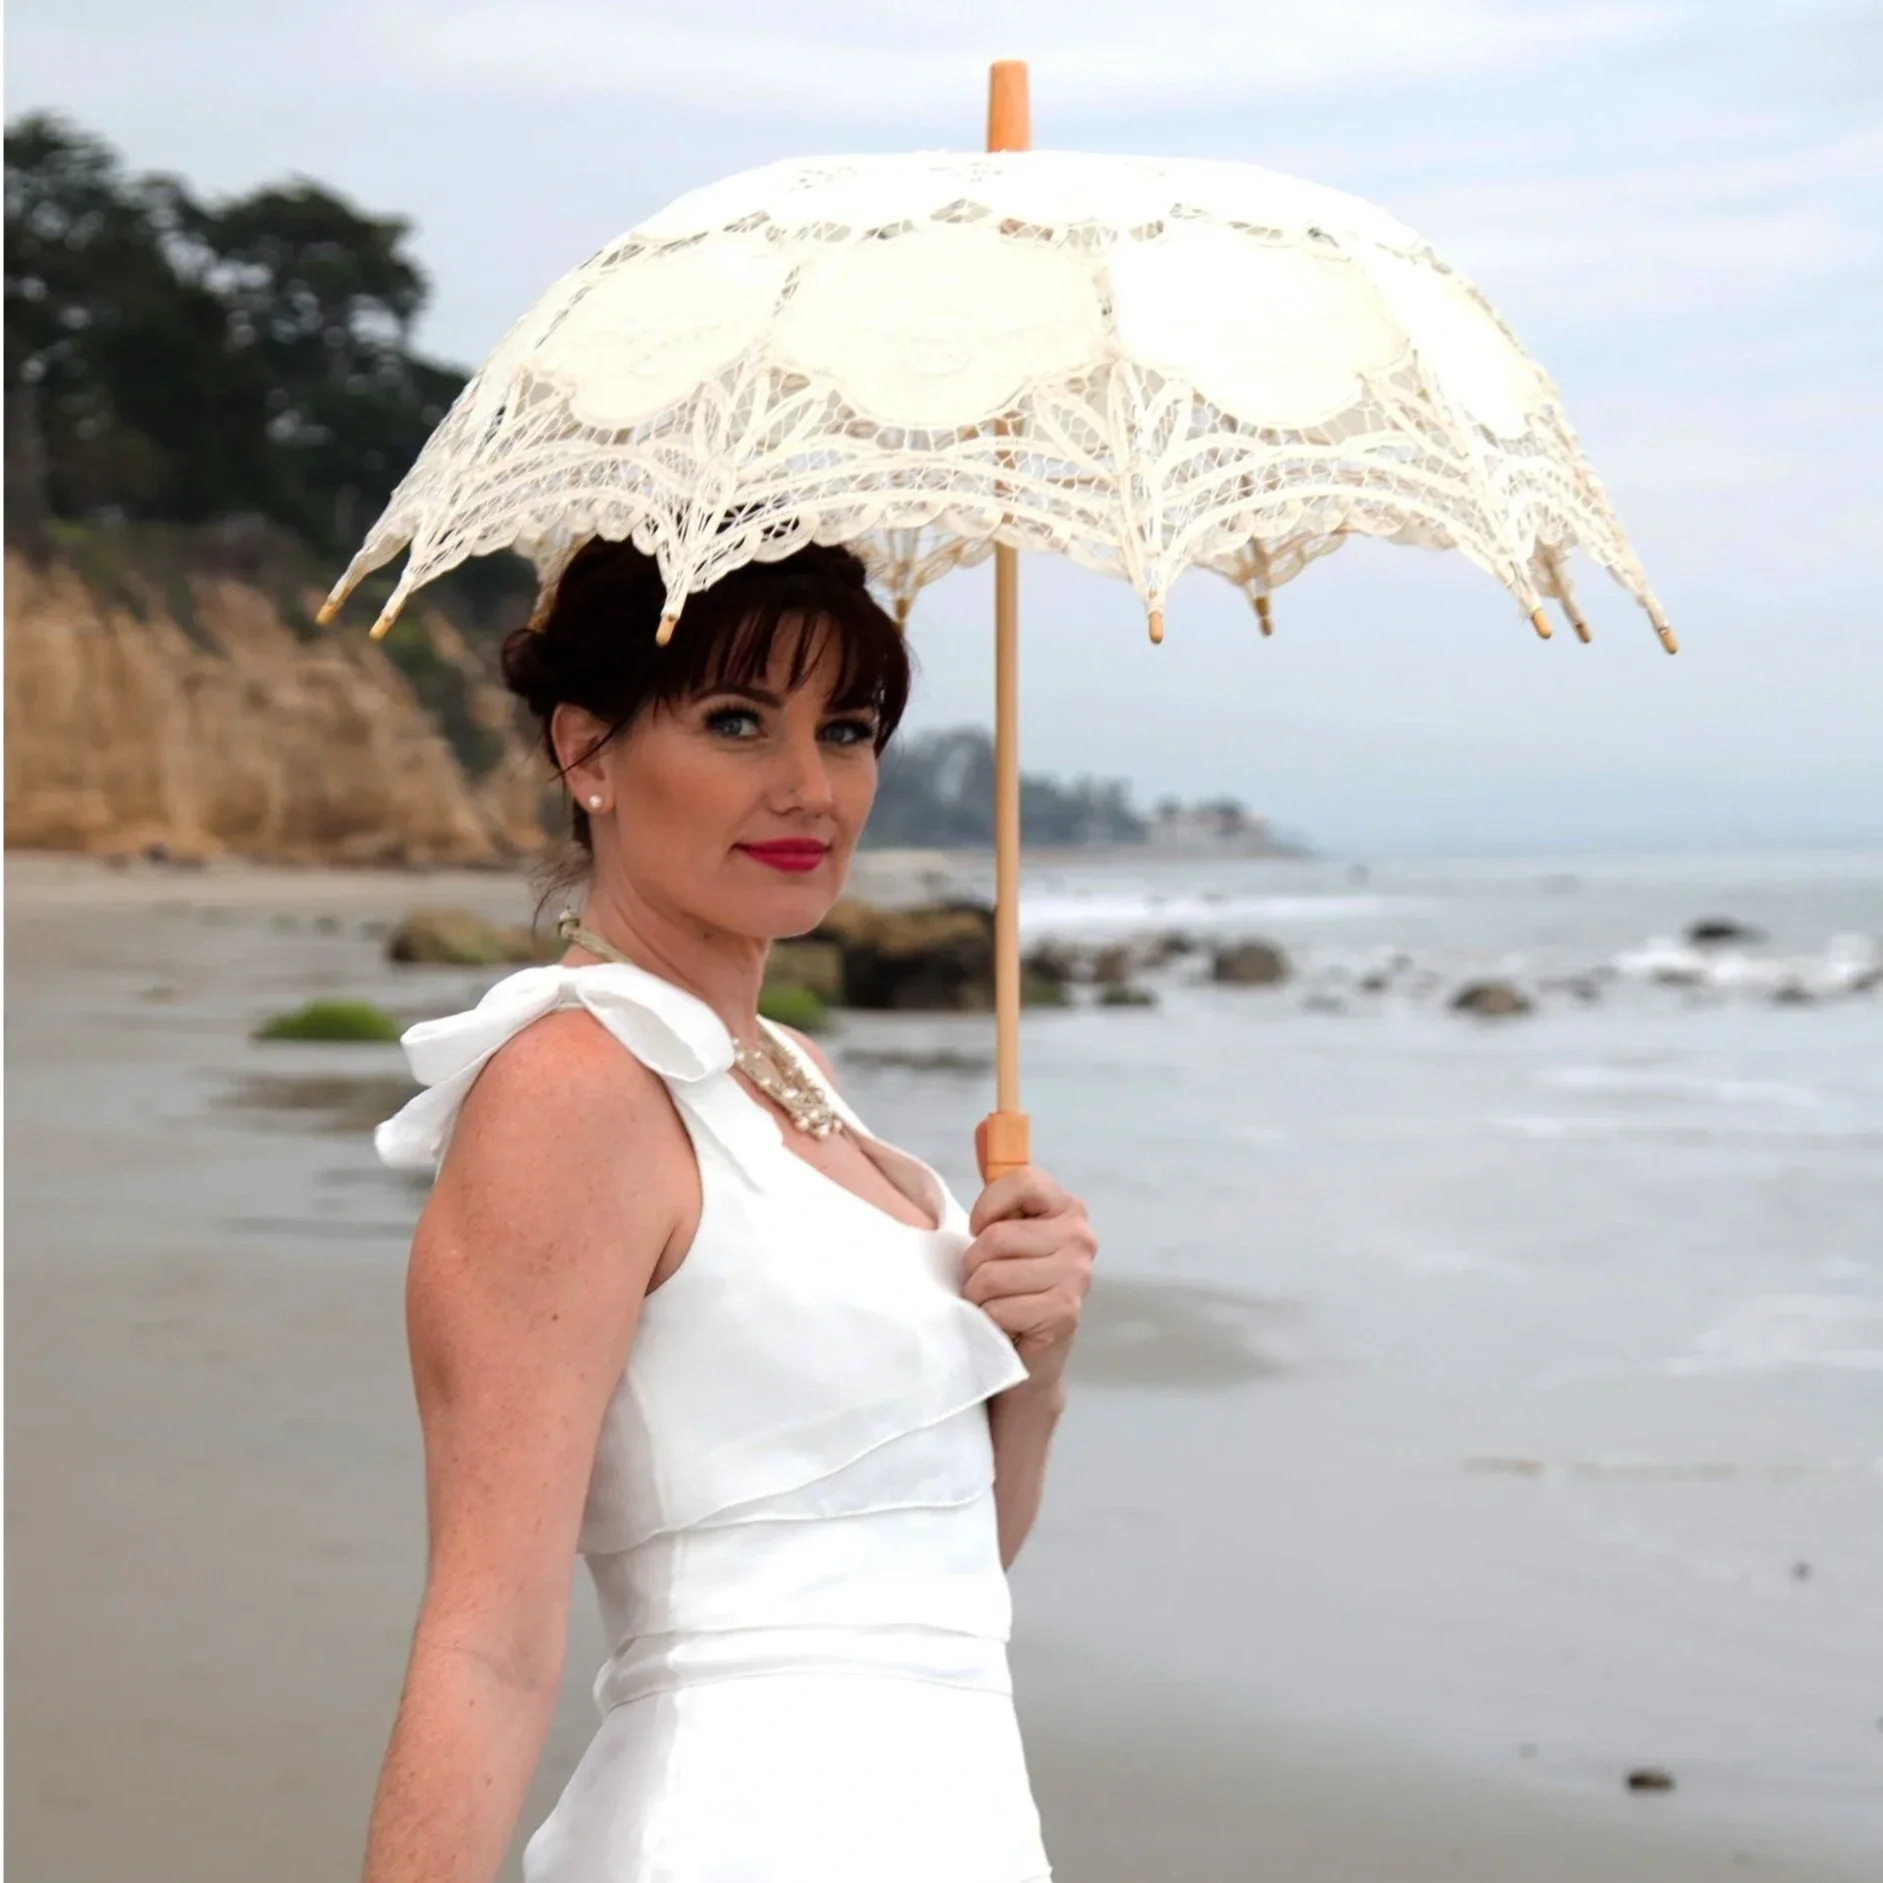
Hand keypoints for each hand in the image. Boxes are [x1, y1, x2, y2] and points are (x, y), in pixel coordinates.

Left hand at [960, 1164, 1095, 1390]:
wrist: (1028, 1354)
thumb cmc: (1010, 1286)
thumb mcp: (1003, 1231)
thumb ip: (998, 1188)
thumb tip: (984, 1127)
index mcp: (1067, 1208)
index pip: (1019, 1180)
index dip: (986, 1208)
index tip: (981, 1229)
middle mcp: (1080, 1237)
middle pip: (996, 1237)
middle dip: (975, 1264)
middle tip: (986, 1281)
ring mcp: (1076, 1276)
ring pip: (992, 1274)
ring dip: (979, 1295)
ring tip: (994, 1302)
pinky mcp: (1064, 1312)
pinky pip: (1000, 1306)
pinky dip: (990, 1319)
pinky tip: (1005, 1325)